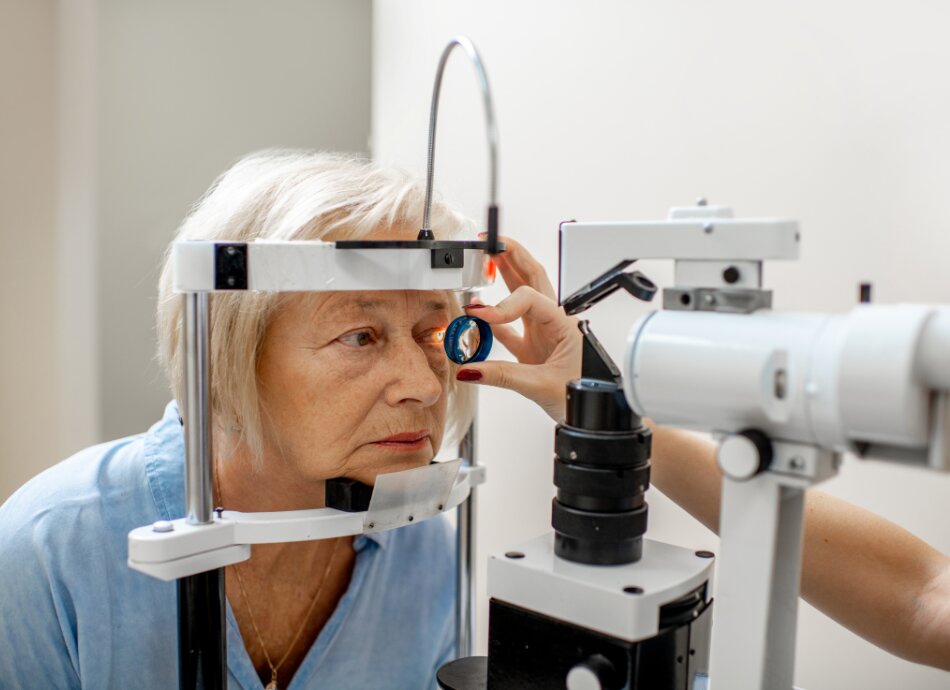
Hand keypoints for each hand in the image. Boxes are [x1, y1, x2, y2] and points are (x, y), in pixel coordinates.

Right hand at [456, 235, 581, 422]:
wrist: (595, 413)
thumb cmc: (584, 394)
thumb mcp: (541, 386)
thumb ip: (502, 376)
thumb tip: (470, 369)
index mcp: (564, 323)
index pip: (530, 299)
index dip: (503, 304)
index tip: (480, 316)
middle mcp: (554, 322)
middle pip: (532, 277)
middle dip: (512, 256)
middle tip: (490, 242)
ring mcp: (543, 334)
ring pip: (521, 298)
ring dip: (503, 279)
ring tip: (483, 263)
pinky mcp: (534, 349)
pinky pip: (510, 329)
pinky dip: (493, 322)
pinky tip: (478, 315)